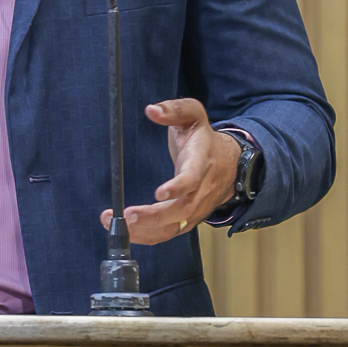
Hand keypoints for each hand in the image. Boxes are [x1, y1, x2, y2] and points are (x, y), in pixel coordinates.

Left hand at [99, 98, 238, 244]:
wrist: (229, 163)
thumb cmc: (204, 138)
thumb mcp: (192, 115)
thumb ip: (173, 110)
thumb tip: (152, 110)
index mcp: (202, 161)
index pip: (193, 178)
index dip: (178, 187)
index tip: (159, 193)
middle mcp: (201, 189)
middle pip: (182, 210)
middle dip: (155, 217)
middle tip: (128, 216)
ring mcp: (197, 207)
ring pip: (175, 226)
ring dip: (146, 230)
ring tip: (118, 224)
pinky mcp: (189, 219)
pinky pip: (169, 232)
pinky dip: (148, 236)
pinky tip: (127, 232)